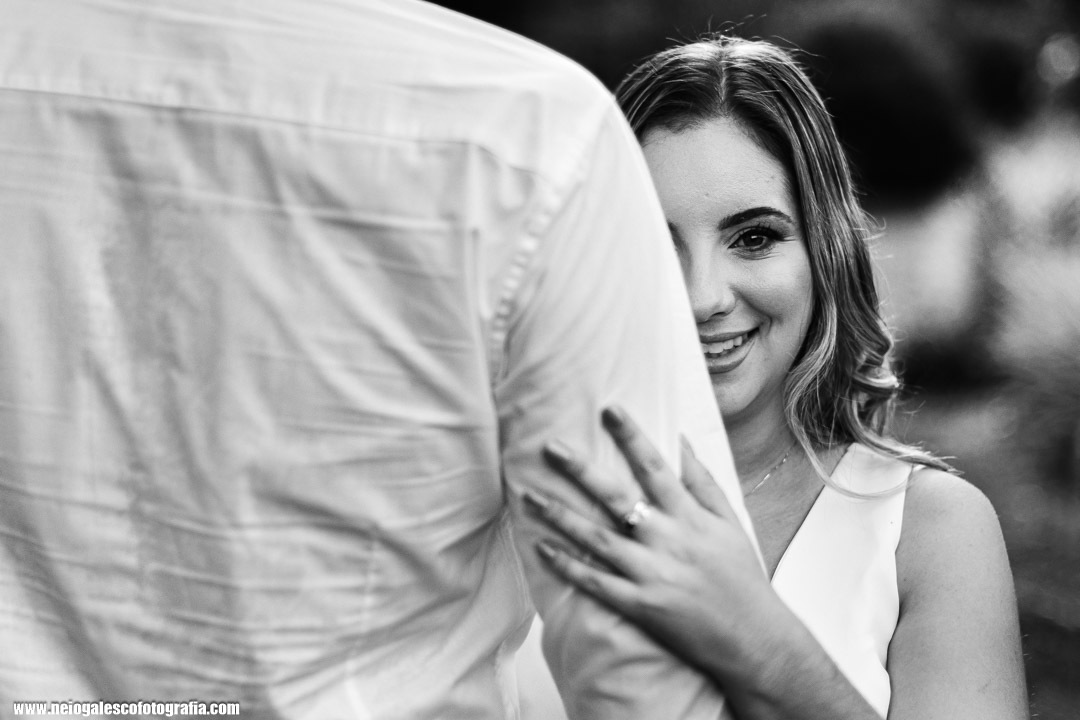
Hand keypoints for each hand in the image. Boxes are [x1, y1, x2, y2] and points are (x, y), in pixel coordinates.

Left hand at [524, 406, 794, 690]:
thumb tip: (681, 440)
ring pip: (597, 539)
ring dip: (560, 516)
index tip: (609, 409)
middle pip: (616, 498)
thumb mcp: (729, 522)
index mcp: (691, 517)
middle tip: (550, 447)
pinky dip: (568, 566)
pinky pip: (596, 583)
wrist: (755, 641)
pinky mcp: (641, 607)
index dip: (631, 436)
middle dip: (581, 470)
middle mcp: (669, 540)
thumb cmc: (742, 578)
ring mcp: (653, 574)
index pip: (655, 467)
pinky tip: (542, 549)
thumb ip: (703, 481)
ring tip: (529, 497)